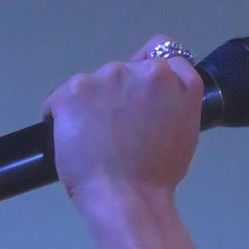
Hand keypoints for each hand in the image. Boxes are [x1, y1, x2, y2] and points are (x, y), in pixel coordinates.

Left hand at [41, 36, 202, 204]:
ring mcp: (107, 76)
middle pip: (125, 70)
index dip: (151, 74)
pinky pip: (62, 98)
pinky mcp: (73, 89)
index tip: (143, 98)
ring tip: (96, 139)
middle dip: (120, 94)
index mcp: (178, 80)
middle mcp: (145, 70)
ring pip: (94, 84)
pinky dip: (63, 115)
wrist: (127, 197)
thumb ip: (175, 101)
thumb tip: (157, 96)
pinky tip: (73, 138)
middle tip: (119, 130)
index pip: (164, 51)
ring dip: (93, 104)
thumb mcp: (186, 130)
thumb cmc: (158, 174)